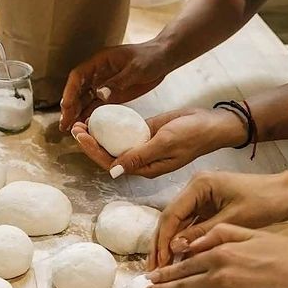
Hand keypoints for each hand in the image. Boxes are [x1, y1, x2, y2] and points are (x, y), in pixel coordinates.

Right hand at [59, 40, 173, 131]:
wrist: (164, 59)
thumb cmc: (151, 57)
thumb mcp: (136, 68)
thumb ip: (118, 81)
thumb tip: (100, 94)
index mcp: (99, 62)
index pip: (78, 76)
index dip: (69, 91)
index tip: (66, 106)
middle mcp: (97, 74)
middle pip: (77, 90)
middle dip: (69, 107)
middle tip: (64, 124)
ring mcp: (103, 85)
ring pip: (84, 100)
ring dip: (76, 114)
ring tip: (69, 129)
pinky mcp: (111, 94)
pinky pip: (96, 106)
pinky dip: (89, 116)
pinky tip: (85, 126)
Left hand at [70, 107, 246, 175]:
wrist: (212, 123)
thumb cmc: (193, 135)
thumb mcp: (166, 143)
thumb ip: (140, 155)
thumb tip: (113, 171)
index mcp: (144, 167)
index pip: (111, 163)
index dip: (93, 151)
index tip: (80, 136)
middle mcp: (141, 160)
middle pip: (108, 154)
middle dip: (90, 143)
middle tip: (75, 126)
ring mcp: (143, 146)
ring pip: (114, 143)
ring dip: (98, 135)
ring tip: (81, 122)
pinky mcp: (146, 133)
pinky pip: (125, 132)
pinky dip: (111, 126)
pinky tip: (99, 117)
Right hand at [149, 170, 287, 267]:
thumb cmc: (266, 202)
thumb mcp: (233, 220)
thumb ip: (203, 234)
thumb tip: (175, 249)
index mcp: (199, 185)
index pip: (171, 215)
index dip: (162, 241)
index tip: (158, 264)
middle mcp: (195, 188)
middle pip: (170, 220)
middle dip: (161, 246)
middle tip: (153, 272)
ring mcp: (201, 198)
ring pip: (178, 226)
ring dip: (170, 247)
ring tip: (163, 272)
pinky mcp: (209, 208)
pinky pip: (191, 228)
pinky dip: (185, 245)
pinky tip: (180, 263)